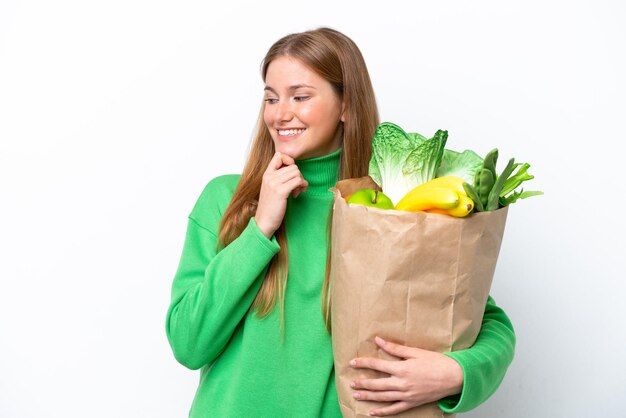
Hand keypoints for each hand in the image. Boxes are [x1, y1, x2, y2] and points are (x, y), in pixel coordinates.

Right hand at [255, 152, 307, 237]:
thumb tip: (294, 170)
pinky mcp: (281, 192)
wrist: (263, 222)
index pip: (279, 155)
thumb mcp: (271, 188)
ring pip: (297, 172)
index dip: (289, 161)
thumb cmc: (270, 206)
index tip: (291, 173)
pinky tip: (297, 194)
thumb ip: (279, 177)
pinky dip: (302, 186)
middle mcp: (269, 177)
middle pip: (293, 166)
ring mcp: (274, 184)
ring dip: (301, 182)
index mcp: (266, 174)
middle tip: (296, 187)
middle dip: (299, 176)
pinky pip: (298, 180)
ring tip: (296, 191)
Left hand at [349, 336, 463, 416]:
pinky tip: (373, 412)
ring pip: (382, 397)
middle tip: (351, 383)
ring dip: (368, 396)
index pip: (377, 364)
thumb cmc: (437, 362)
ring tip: (356, 395)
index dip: (363, 363)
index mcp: (402, 368)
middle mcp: (402, 383)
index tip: (353, 363)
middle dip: (362, 383)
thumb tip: (378, 340)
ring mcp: (407, 395)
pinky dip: (383, 412)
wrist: (454, 377)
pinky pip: (394, 409)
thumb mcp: (415, 352)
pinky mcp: (412, 402)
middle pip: (377, 384)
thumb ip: (395, 348)